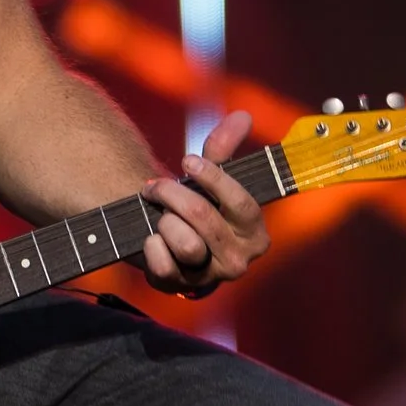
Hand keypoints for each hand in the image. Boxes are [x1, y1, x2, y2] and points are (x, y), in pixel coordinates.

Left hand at [139, 113, 268, 296]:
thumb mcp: (213, 179)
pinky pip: (163, 267)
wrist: (175, 247)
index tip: (187, 160)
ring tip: (159, 216)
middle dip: (173, 194)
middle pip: (203, 218)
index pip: (241, 203)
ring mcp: (210, 278)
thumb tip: (242, 116)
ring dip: (164, 222)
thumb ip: (224, 149)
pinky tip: (150, 239)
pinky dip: (151, 247)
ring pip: (186, 244)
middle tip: (156, 185)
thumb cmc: (201, 207)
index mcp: (255, 233)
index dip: (212, 178)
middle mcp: (239, 260)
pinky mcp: (180, 289)